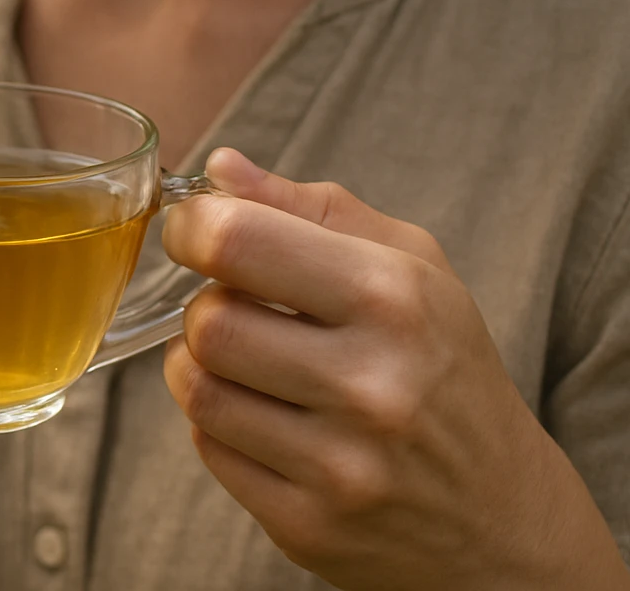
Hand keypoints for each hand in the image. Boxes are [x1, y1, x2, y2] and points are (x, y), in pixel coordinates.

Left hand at [162, 149, 628, 590]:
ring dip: (201, 365)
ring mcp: (338, 463)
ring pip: (196, 388)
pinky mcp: (306, 523)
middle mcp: (370, 383)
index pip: (238, 243)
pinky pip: (208, 448)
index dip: (192, 230)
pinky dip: (218, 424)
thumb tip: (222, 169)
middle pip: (208, 322)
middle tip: (236, 308)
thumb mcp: (411, 267)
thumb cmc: (445, 367)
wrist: (500, 516)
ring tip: (246, 362)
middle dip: (206, 306)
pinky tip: (264, 416)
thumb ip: (312, 209)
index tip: (193, 233)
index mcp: (393, 298)